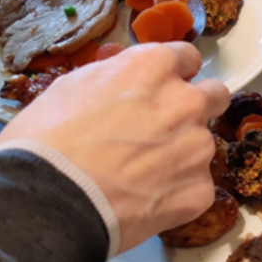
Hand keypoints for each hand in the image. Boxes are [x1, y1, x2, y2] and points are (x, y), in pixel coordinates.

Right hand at [0, 43, 229, 251]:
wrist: (49, 204)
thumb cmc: (47, 143)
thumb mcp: (74, 86)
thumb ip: (117, 76)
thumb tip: (130, 80)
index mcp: (154, 68)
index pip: (187, 58)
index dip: (175, 74)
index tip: (166, 87)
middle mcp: (186, 102)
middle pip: (214, 95)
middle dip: (197, 107)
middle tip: (167, 128)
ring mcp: (197, 148)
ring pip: (203, 145)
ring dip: (183, 155)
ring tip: (142, 175)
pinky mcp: (200, 189)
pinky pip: (197, 186)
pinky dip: (178, 193)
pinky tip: (145, 200)